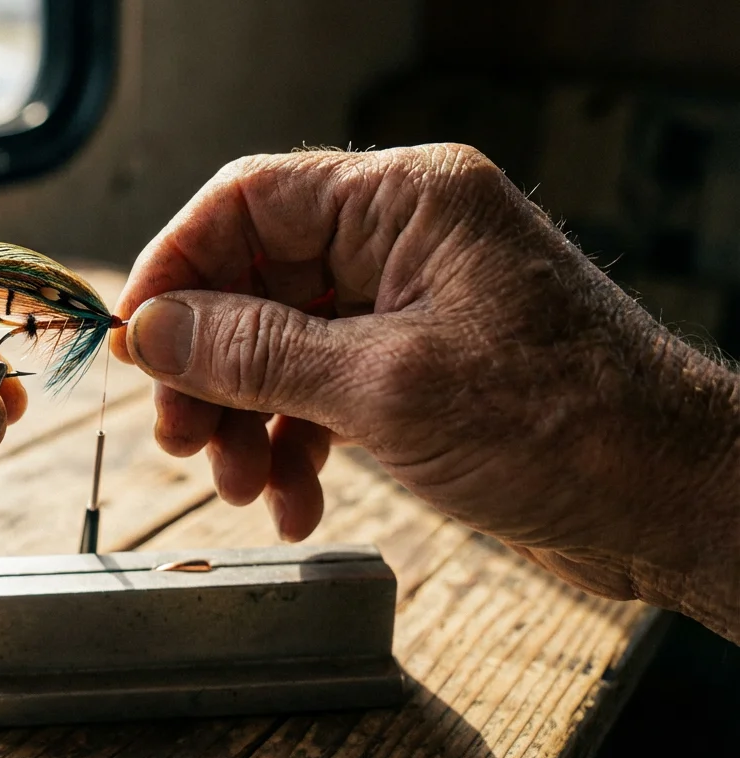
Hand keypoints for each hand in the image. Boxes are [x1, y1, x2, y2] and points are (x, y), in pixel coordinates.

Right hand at [110, 144, 739, 641]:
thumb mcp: (383, 387)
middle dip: (211, 367)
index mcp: (405, 202)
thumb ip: (255, 353)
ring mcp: (410, 306)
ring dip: (247, 419)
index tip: (136, 340)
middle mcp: (404, 241)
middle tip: (179, 437)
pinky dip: (296, 444)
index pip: (248, 201)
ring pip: (280, 345)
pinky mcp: (417, 367)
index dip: (176, 266)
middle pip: (255, 282)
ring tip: (240, 486)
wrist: (673, 502)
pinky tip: (293, 500)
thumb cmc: (567, 426)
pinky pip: (321, 390)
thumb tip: (154, 332)